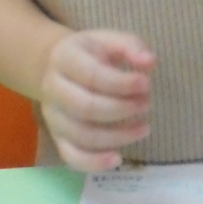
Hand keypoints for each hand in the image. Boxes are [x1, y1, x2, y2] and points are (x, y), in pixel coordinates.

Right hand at [38, 29, 155, 171]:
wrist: (55, 67)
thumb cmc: (90, 54)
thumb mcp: (109, 40)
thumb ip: (131, 46)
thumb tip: (149, 62)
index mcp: (65, 59)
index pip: (92, 75)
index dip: (121, 83)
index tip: (146, 84)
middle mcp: (53, 89)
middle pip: (85, 107)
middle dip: (122, 110)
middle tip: (146, 104)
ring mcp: (53, 116)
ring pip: (81, 134)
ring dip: (117, 136)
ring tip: (144, 128)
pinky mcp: (57, 137)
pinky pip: (71, 156)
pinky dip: (93, 163)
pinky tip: (117, 159)